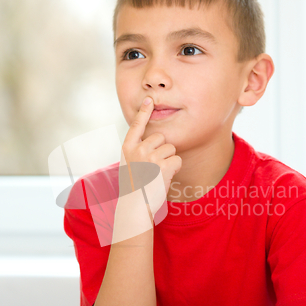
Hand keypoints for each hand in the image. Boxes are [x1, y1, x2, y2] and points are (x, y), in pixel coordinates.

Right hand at [120, 97, 181, 213]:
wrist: (135, 205)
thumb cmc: (134, 187)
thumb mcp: (130, 165)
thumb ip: (138, 151)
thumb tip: (154, 141)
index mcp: (128, 148)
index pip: (137, 125)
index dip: (143, 111)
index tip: (149, 99)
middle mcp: (138, 149)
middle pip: (160, 137)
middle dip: (162, 149)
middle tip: (153, 167)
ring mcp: (150, 156)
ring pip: (171, 148)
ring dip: (168, 160)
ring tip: (157, 174)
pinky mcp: (163, 165)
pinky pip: (177, 159)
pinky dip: (175, 168)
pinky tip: (164, 178)